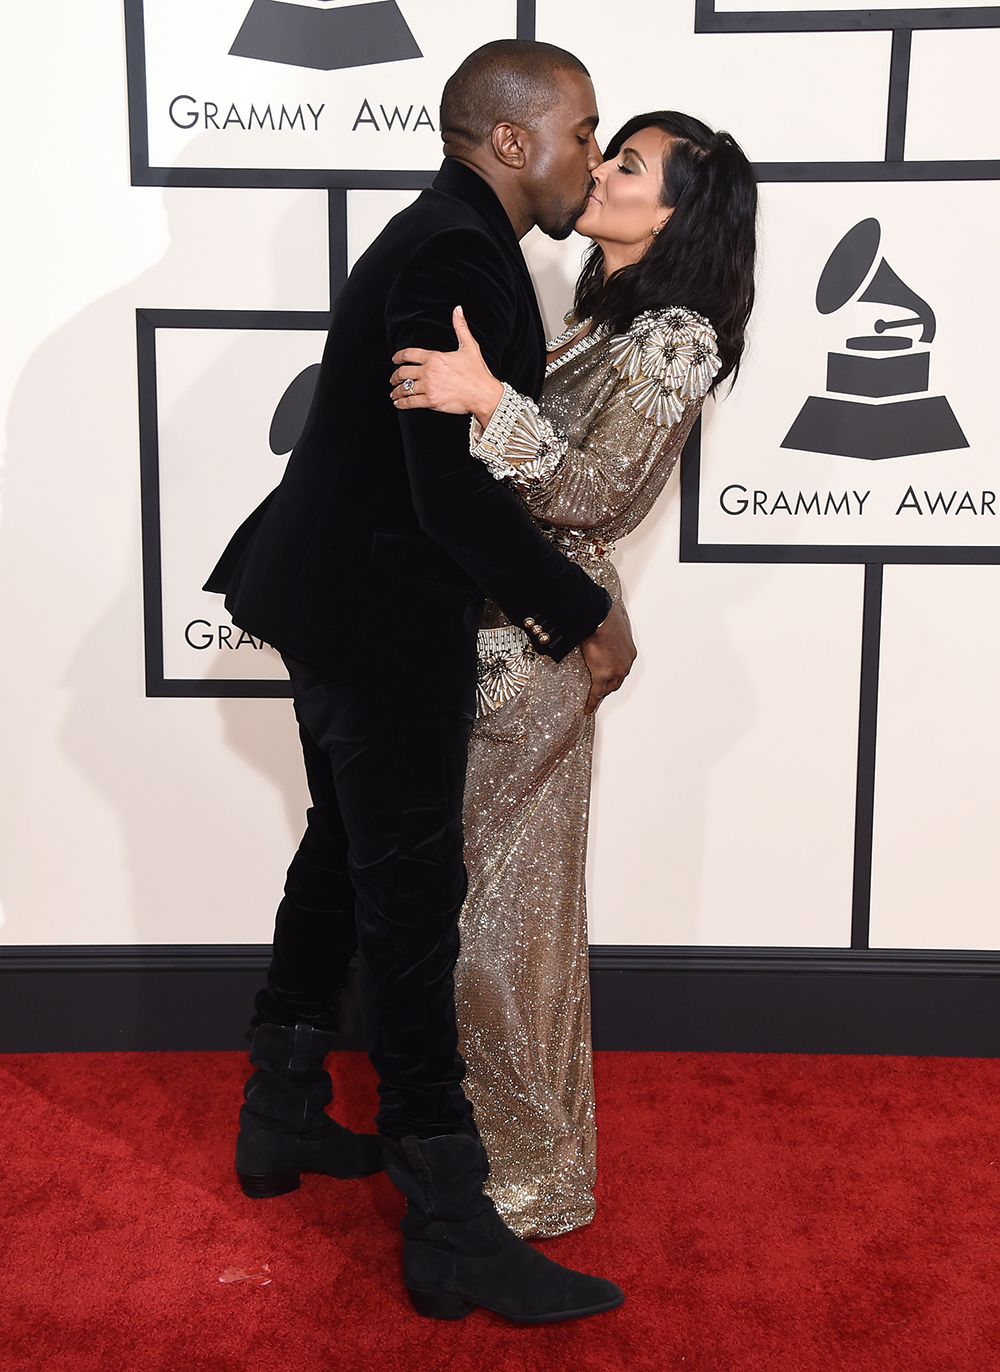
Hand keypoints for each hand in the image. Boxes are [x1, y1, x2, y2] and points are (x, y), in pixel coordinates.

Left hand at [391, 306, 504, 425]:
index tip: (395, 359)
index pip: (409, 354)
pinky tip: (398, 403)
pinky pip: (410, 402)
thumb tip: (457, 310)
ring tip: (394, 393)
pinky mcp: (431, 401)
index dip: (398, 356)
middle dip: (395, 376)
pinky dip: (402, 403)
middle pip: (403, 372)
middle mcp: (429, 371)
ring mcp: (429, 387)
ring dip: (396, 391)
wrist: (483, 394)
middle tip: (393, 379)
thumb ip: (460, 327)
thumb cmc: (478, 373)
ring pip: (405, 388)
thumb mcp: (469, 346)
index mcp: (435, 357)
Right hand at [579, 602, 636, 714]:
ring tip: (595, 699)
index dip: (615, 674)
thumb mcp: (615, 624)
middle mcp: (625, 664)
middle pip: (617, 681)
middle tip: (602, 691)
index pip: (622, 668)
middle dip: (610, 687)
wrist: (600, 619)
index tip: (610, 677)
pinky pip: (596, 693)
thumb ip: (612, 630)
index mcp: (629, 652)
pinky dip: (592, 702)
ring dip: (602, 694)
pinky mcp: (603, 675)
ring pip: (608, 688)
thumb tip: (605, 624)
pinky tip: (588, 708)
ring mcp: (615, 671)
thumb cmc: (606, 617)